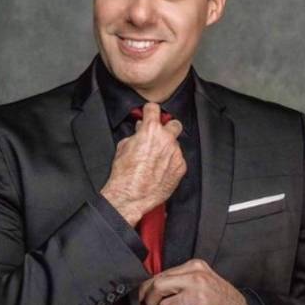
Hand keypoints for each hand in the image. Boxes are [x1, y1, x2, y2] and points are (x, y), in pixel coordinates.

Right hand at [101, 102, 186, 225]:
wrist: (131, 195)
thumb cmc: (125, 174)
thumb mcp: (123, 147)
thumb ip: (135, 135)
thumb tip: (139, 132)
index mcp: (150, 130)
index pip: (154, 108)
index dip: (150, 110)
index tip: (150, 113)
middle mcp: (166, 139)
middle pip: (174, 124)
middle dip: (167, 128)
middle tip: (159, 135)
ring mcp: (175, 153)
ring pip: (176, 144)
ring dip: (168, 148)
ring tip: (156, 159)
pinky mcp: (181, 167)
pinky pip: (178, 159)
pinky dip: (171, 162)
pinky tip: (160, 169)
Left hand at [139, 259, 250, 304]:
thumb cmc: (218, 298)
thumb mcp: (202, 279)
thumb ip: (180, 279)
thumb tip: (149, 287)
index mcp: (195, 266)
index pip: (161, 274)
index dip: (146, 288)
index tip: (141, 297)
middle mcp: (197, 278)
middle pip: (159, 287)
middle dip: (151, 302)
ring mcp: (200, 296)